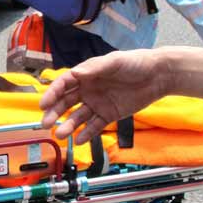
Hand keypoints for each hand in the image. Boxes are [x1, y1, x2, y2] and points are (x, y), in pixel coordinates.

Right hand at [39, 50, 171, 143]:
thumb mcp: (114, 62)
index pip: (63, 85)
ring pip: (78, 117)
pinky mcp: (109, 115)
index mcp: (85, 74)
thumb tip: (75, 74)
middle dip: (54, 113)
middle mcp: (87, 90)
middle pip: (66, 103)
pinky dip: (87, 133)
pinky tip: (79, 140)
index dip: (52, 94)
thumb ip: (95, 68)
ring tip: (61, 135)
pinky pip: (95, 126)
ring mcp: (97, 104)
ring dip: (68, 126)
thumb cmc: (135, 63)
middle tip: (46, 123)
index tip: (44, 105)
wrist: (158, 75)